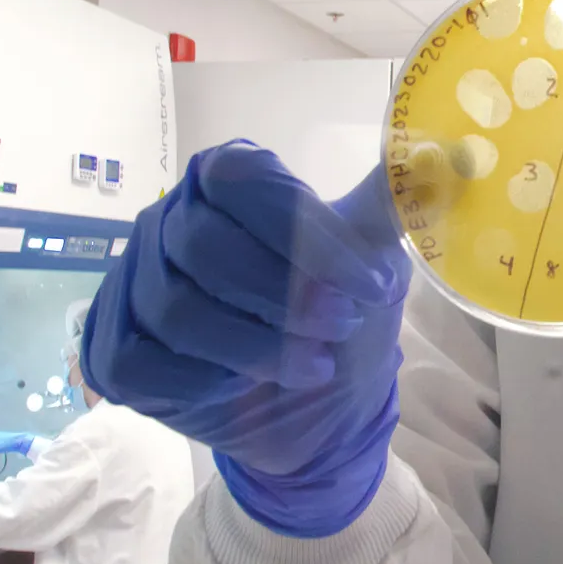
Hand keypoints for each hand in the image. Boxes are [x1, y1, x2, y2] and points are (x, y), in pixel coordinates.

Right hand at [82, 142, 409, 537]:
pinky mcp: (113, 350)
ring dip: (256, 345)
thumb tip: (449, 155)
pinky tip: (249, 389)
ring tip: (314, 367)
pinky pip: (145, 362)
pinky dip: (206, 381)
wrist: (306, 408)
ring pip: (178, 309)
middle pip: (206, 246)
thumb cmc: (335, 317)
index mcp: (227, 181)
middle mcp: (169, 220)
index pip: (247, 182)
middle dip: (285, 294)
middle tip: (344, 328)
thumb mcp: (369, 259)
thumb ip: (394, 206)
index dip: (310, 235)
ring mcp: (133, 284)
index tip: (374, 285)